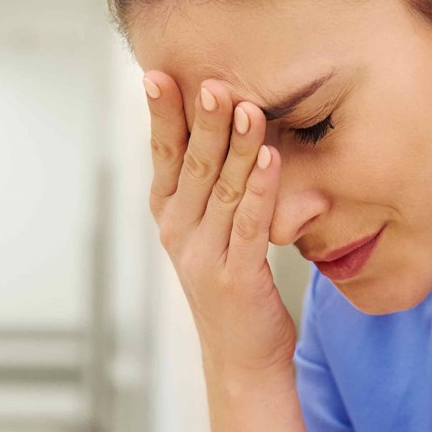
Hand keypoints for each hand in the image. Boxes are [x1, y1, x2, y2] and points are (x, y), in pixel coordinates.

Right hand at [144, 71, 296, 376]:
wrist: (241, 357)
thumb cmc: (232, 283)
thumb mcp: (209, 230)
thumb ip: (209, 185)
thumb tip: (220, 123)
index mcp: (170, 214)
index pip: (163, 155)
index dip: (161, 115)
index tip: (158, 74)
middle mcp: (179, 232)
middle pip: (191, 165)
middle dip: (202, 120)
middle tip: (212, 81)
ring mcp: (204, 256)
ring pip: (221, 190)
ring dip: (236, 146)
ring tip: (248, 108)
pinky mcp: (237, 277)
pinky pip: (249, 224)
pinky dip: (260, 189)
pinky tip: (272, 158)